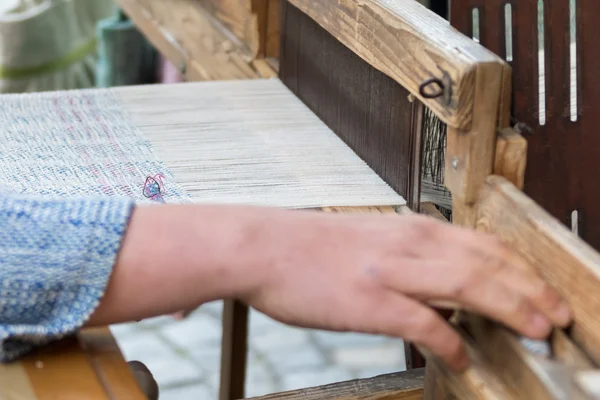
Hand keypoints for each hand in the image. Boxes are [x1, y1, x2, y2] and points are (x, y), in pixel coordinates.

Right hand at [237, 210, 571, 371]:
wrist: (263, 245)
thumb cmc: (310, 245)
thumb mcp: (369, 237)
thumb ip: (406, 253)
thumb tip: (434, 278)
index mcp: (410, 228)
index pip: (484, 244)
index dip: (521, 268)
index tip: (542, 287)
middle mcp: (410, 244)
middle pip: (490, 263)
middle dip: (533, 290)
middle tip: (560, 314)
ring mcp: (393, 272)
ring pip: (472, 287)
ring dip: (513, 310)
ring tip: (538, 332)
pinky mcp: (372, 302)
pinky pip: (427, 326)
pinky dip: (452, 345)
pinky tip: (461, 360)